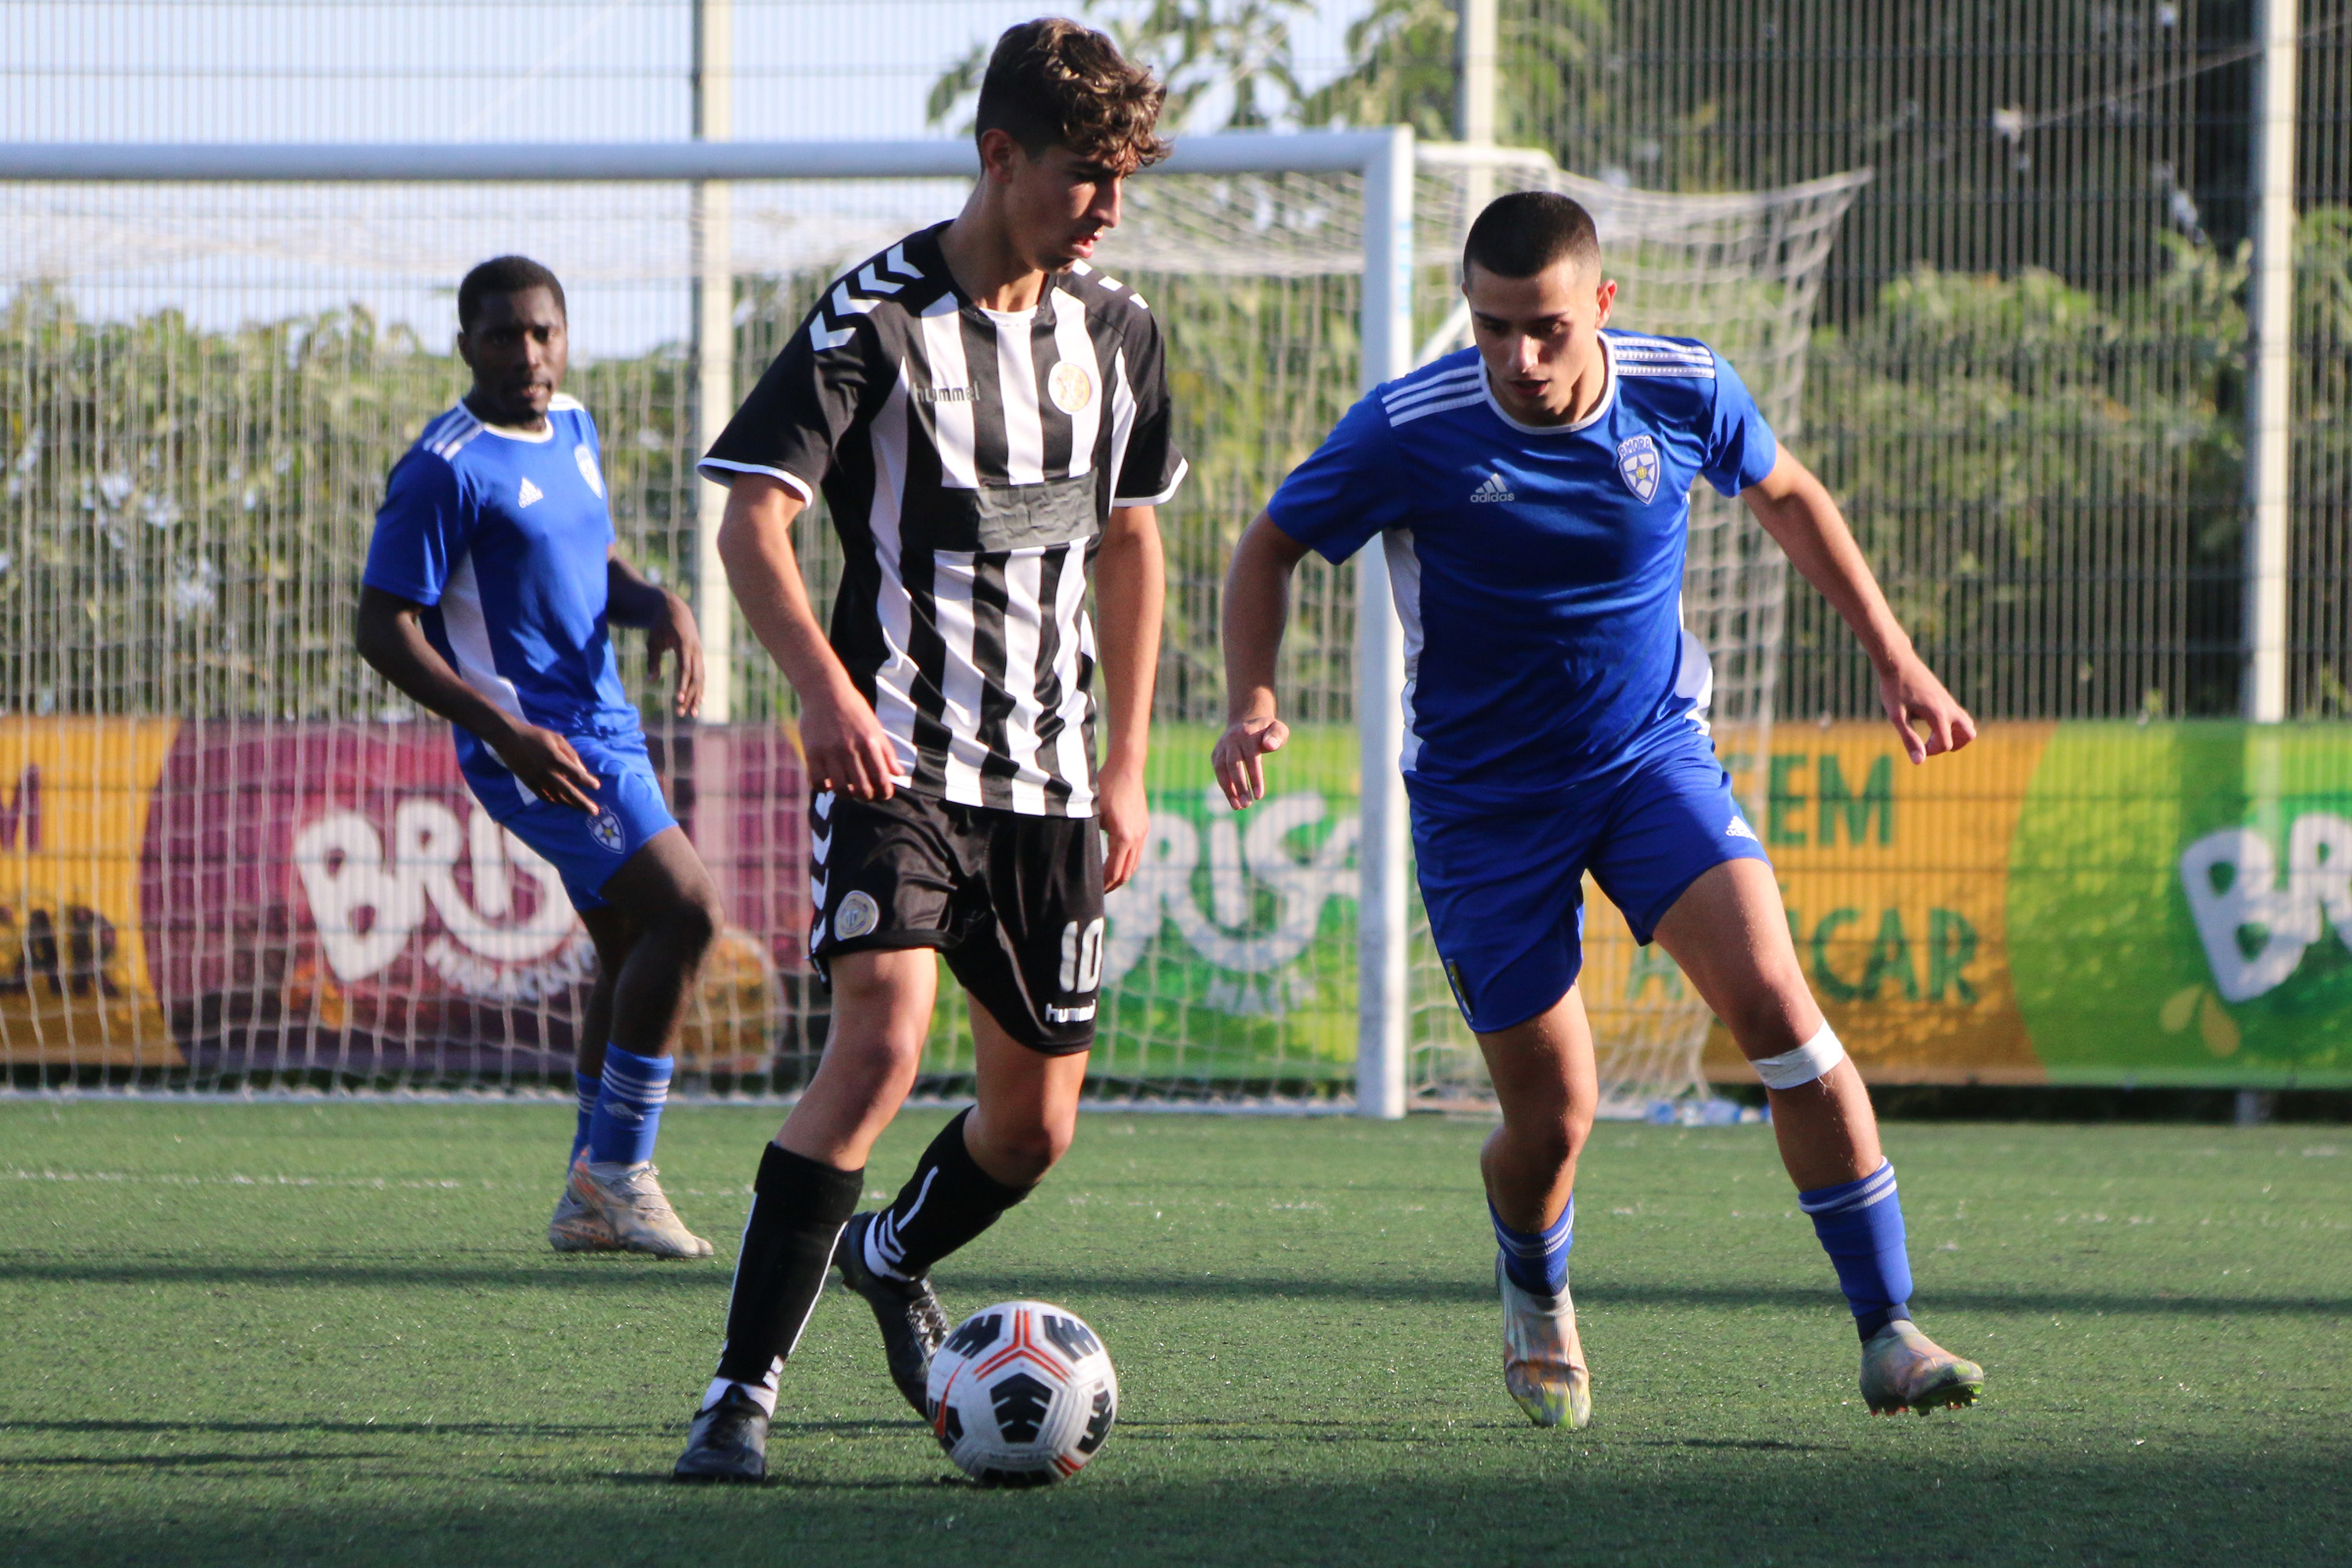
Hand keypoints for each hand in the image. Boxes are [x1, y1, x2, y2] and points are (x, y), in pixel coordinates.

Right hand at [488, 722, 600, 811]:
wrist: (509, 739)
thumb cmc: (536, 736)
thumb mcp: (557, 739)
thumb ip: (571, 754)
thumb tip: (583, 771)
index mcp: (555, 759)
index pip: (576, 774)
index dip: (588, 781)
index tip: (597, 786)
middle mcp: (547, 772)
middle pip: (568, 792)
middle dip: (583, 803)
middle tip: (595, 811)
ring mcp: (537, 780)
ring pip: (557, 798)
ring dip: (571, 804)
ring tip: (582, 808)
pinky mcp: (529, 784)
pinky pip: (544, 797)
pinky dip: (555, 801)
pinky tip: (563, 802)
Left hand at [647, 591, 704, 718]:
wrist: (675, 611)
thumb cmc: (660, 627)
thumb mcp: (653, 641)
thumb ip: (653, 660)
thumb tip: (651, 680)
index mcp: (684, 645)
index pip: (685, 669)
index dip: (683, 685)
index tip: (678, 700)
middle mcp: (695, 650)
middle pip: (696, 678)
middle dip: (689, 697)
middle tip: (681, 713)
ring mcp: (699, 653)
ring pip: (701, 678)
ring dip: (696, 696)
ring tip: (692, 714)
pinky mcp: (699, 656)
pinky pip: (702, 675)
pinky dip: (700, 689)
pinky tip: (699, 702)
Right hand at [799, 681, 906, 800]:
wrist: (825, 690)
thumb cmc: (854, 709)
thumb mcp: (875, 727)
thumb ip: (887, 752)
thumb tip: (899, 773)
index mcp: (870, 743)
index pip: (881, 779)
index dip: (884, 792)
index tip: (883, 794)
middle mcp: (851, 749)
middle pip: (862, 789)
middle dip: (867, 796)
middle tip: (865, 793)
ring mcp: (830, 752)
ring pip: (840, 789)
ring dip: (846, 795)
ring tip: (847, 790)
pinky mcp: (812, 752)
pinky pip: (818, 782)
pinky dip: (824, 788)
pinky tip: (828, 783)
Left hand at [1098, 761, 1148, 892]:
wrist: (1127, 766)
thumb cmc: (1105, 786)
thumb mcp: (1091, 812)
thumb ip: (1086, 834)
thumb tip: (1075, 855)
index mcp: (1124, 837)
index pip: (1113, 872)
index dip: (1102, 884)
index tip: (1091, 892)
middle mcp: (1137, 837)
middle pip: (1127, 873)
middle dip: (1112, 885)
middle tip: (1097, 892)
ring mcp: (1143, 832)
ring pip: (1134, 863)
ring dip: (1120, 874)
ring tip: (1105, 880)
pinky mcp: (1143, 825)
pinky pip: (1136, 851)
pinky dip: (1125, 861)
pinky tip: (1113, 860)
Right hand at [1212, 714, 1288, 809]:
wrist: (1246, 722)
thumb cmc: (1267, 732)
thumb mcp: (1277, 729)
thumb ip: (1277, 736)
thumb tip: (1270, 746)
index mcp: (1247, 734)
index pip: (1251, 758)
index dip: (1255, 777)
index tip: (1259, 796)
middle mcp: (1232, 740)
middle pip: (1233, 765)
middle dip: (1240, 786)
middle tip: (1247, 804)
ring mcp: (1221, 747)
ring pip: (1221, 769)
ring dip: (1228, 789)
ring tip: (1238, 807)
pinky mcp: (1216, 754)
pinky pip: (1218, 772)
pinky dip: (1225, 786)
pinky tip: (1233, 800)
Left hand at [1877, 654, 1975, 762]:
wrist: (1898, 663)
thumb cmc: (1894, 689)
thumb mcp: (1897, 717)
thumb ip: (1909, 739)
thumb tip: (1919, 762)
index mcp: (1938, 714)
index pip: (1946, 744)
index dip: (1931, 751)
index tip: (1917, 745)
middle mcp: (1949, 708)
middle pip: (1969, 734)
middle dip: (1954, 745)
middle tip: (1932, 743)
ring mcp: (1949, 701)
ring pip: (1967, 724)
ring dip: (1955, 735)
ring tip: (1933, 734)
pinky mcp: (1945, 697)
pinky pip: (1959, 715)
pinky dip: (1951, 725)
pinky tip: (1929, 721)